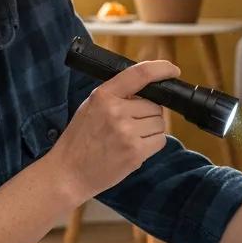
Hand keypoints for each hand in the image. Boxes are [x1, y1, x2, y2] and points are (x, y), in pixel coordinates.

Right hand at [47, 59, 180, 203]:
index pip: (140, 73)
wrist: (68, 173)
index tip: (173, 70)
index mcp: (104, 95)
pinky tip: (134, 149)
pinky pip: (160, 140)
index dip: (161, 69)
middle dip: (148, 114)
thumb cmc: (80, 140)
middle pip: (155, 105)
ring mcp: (127, 132)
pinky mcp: (135, 152)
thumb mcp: (91, 107)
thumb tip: (148, 88)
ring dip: (150, 130)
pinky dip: (152, 144)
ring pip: (160, 123)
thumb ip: (116, 95)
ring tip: (129, 138)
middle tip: (129, 126)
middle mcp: (116, 110)